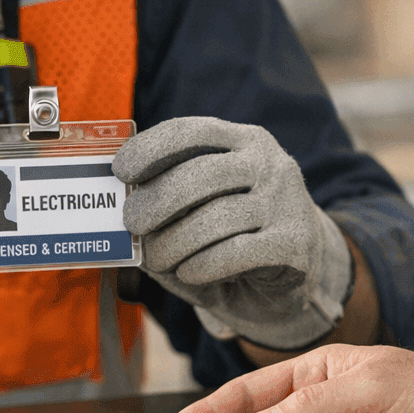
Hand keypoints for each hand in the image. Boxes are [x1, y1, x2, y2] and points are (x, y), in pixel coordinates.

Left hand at [114, 117, 351, 350]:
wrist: (291, 281)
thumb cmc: (231, 239)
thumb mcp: (200, 212)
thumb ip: (167, 206)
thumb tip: (118, 211)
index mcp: (243, 142)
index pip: (193, 131)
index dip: (151, 148)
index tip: (120, 172)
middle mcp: (269, 164)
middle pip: (203, 174)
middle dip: (158, 200)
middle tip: (132, 223)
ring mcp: (287, 202)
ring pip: (217, 218)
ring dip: (175, 242)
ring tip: (157, 259)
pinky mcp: (295, 244)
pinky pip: (237, 252)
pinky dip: (203, 264)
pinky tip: (189, 272)